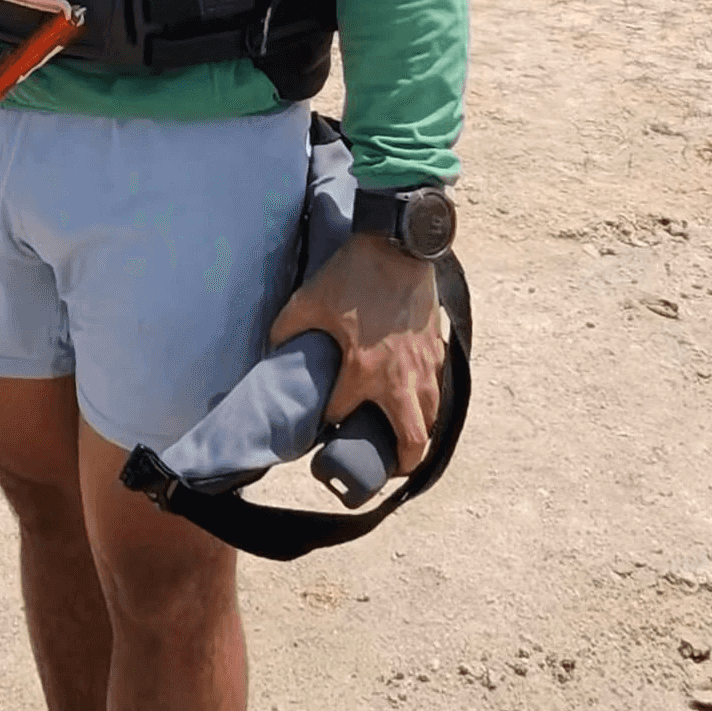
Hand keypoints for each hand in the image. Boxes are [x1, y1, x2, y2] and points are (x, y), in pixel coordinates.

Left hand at [267, 230, 452, 472]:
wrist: (398, 245)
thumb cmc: (353, 274)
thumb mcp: (309, 300)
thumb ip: (287, 329)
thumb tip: (274, 347)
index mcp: (362, 370)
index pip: (341, 413)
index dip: (328, 419)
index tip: (323, 418)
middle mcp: (398, 378)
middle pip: (411, 441)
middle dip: (400, 461)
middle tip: (389, 465)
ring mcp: (424, 366)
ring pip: (430, 418)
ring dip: (418, 432)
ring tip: (404, 436)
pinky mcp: (437, 349)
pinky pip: (438, 389)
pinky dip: (428, 402)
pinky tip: (416, 397)